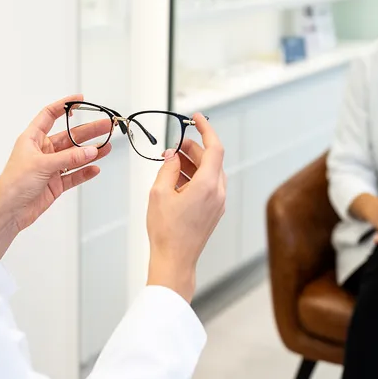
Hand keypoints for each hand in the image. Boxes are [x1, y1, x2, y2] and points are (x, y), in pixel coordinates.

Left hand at [0, 94, 112, 258]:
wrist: (8, 212)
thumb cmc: (13, 184)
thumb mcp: (42, 165)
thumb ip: (69, 158)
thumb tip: (91, 151)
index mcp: (33, 139)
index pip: (49, 115)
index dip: (64, 105)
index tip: (80, 99)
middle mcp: (43, 151)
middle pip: (69, 136)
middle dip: (88, 131)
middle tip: (105, 126)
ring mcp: (50, 168)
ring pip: (74, 156)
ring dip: (90, 152)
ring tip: (107, 145)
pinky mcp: (55, 184)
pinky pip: (74, 175)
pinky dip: (85, 172)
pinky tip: (96, 168)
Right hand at [146, 113, 225, 302]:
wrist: (175, 260)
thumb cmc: (166, 231)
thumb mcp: (159, 193)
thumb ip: (167, 168)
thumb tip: (172, 156)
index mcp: (208, 185)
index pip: (214, 147)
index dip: (206, 129)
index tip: (196, 118)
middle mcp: (218, 193)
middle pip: (211, 160)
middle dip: (193, 149)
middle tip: (174, 146)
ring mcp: (218, 204)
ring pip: (210, 173)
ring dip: (193, 164)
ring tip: (171, 163)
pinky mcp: (214, 212)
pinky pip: (209, 186)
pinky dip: (195, 177)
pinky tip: (177, 180)